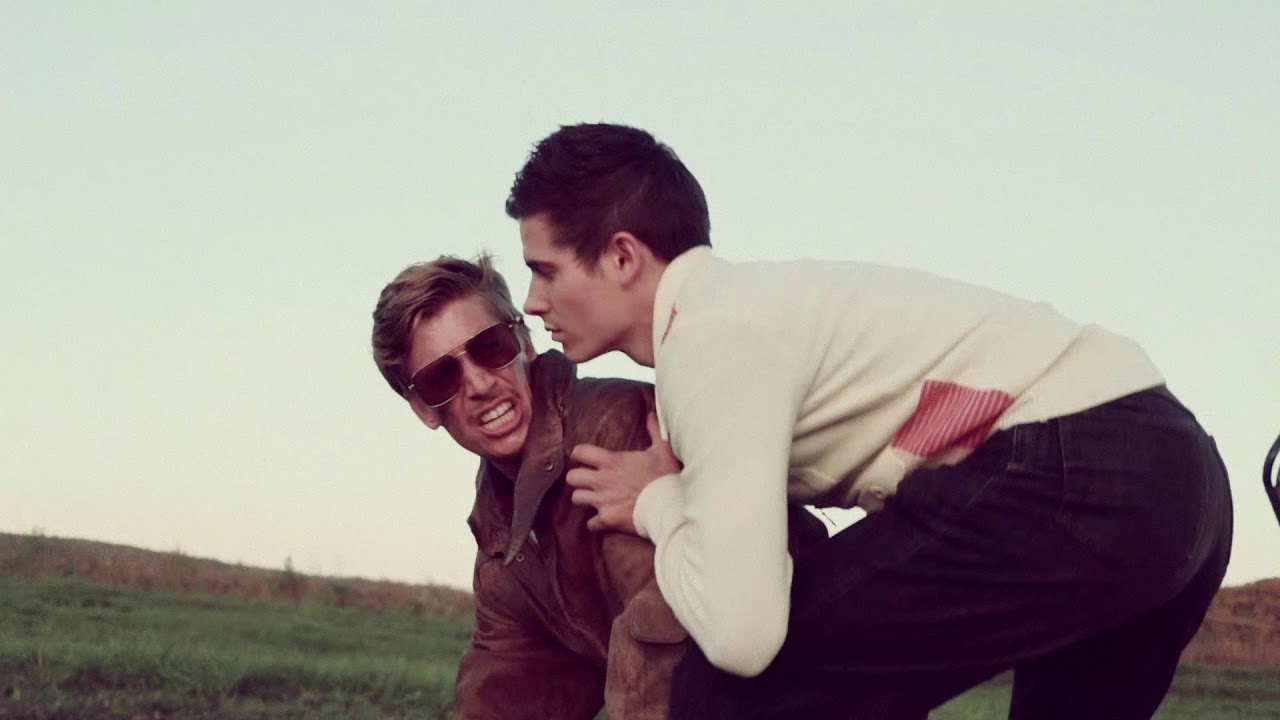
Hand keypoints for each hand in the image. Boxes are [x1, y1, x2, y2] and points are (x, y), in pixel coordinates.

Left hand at [567, 412, 680, 533]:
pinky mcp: (607, 519)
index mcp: (613, 462)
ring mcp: (603, 501)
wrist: (670, 507)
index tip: (583, 457)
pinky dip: (595, 523)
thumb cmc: (666, 477)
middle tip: (586, 480)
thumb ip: (654, 430)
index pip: (581, 452)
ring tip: (592, 499)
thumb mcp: (662, 449)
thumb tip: (650, 413)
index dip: (579, 454)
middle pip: (572, 477)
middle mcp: (602, 480)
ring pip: (576, 499)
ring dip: (584, 498)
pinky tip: (603, 520)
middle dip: (577, 478)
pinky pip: (591, 524)